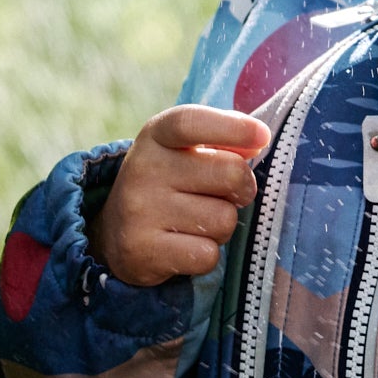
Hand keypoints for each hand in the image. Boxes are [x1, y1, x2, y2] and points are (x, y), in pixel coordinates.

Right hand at [90, 104, 271, 286]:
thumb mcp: (183, 151)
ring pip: (223, 220)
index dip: (232, 127)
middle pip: (230, 173)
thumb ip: (221, 141)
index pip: (191, 122)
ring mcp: (140, 210)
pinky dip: (206, 255)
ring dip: (221, 226)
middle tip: (224, 195)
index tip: (262, 136)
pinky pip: (207, 255)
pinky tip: (185, 246)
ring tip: (197, 223)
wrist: (116, 232)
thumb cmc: (168, 184)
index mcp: (155, 136)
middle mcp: (143, 168)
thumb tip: (258, 139)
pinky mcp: (143, 251)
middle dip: (241, 188)